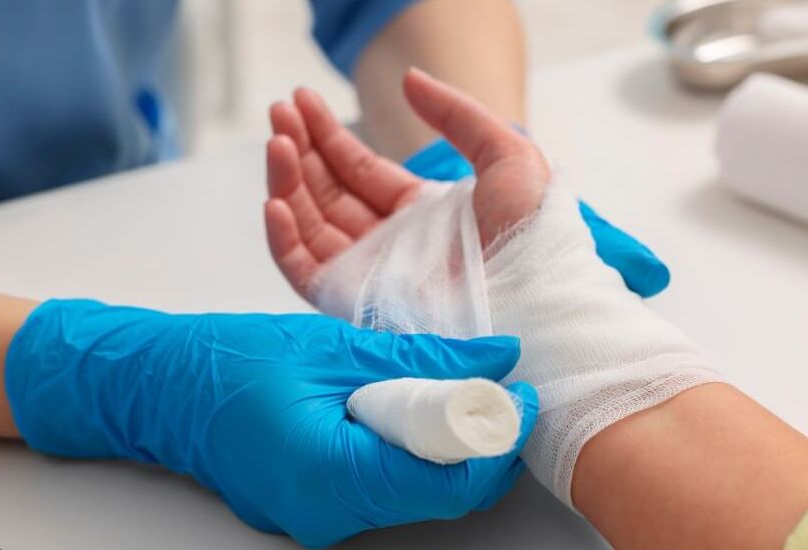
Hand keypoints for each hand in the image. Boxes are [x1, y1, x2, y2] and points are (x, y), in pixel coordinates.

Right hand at [5, 300, 539, 546]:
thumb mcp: (334, 347)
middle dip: (477, 437)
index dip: (500, 436)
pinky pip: (382, 482)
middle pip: (439, 489)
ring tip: (445, 384)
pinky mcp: (316, 504)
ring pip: (414, 487)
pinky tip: (401, 403)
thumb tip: (495, 357)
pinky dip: (405, 445)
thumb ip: (423, 356)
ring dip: (442, 438)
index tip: (522, 394)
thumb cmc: (225, 363)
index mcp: (332, 475)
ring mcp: (320, 516)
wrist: (160, 385)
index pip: (451, 480)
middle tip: (492, 384)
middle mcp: (329, 513)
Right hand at [266, 68, 548, 298]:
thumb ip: (457, 114)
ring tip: (277, 140)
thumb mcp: (506, 154)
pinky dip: (282, 238)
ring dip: (286, 181)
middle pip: (327, 190)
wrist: (533, 295)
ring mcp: (368, 273)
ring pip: (309, 224)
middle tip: (279, 110)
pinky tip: (274, 199)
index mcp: (419, 212)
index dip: (327, 134)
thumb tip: (410, 79)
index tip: (301, 99)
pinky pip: (303, 270)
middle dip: (300, 147)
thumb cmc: (532, 232)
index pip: (358, 169)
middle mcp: (388, 242)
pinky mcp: (353, 302)